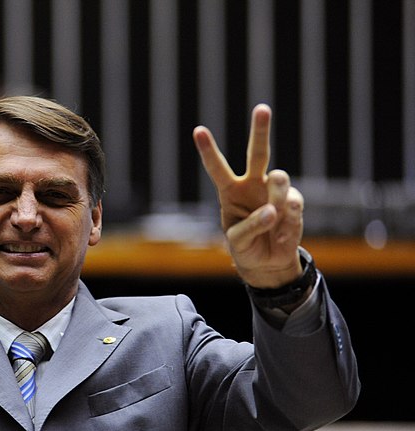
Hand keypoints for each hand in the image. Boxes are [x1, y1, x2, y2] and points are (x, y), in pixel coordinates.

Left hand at [193, 104, 303, 287]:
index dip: (208, 150)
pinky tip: (281, 234)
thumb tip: (273, 210)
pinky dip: (287, 223)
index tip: (198, 130)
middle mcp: (253, 185)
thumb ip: (251, 225)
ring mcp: (275, 192)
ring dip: (276, 196)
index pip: (217, 168)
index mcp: (230, 191)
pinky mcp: (293, 203)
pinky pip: (292, 205)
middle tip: (262, 109)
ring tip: (272, 216)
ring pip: (279, 179)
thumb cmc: (246, 245)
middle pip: (258, 153)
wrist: (267, 261)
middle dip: (260, 131)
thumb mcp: (238, 240)